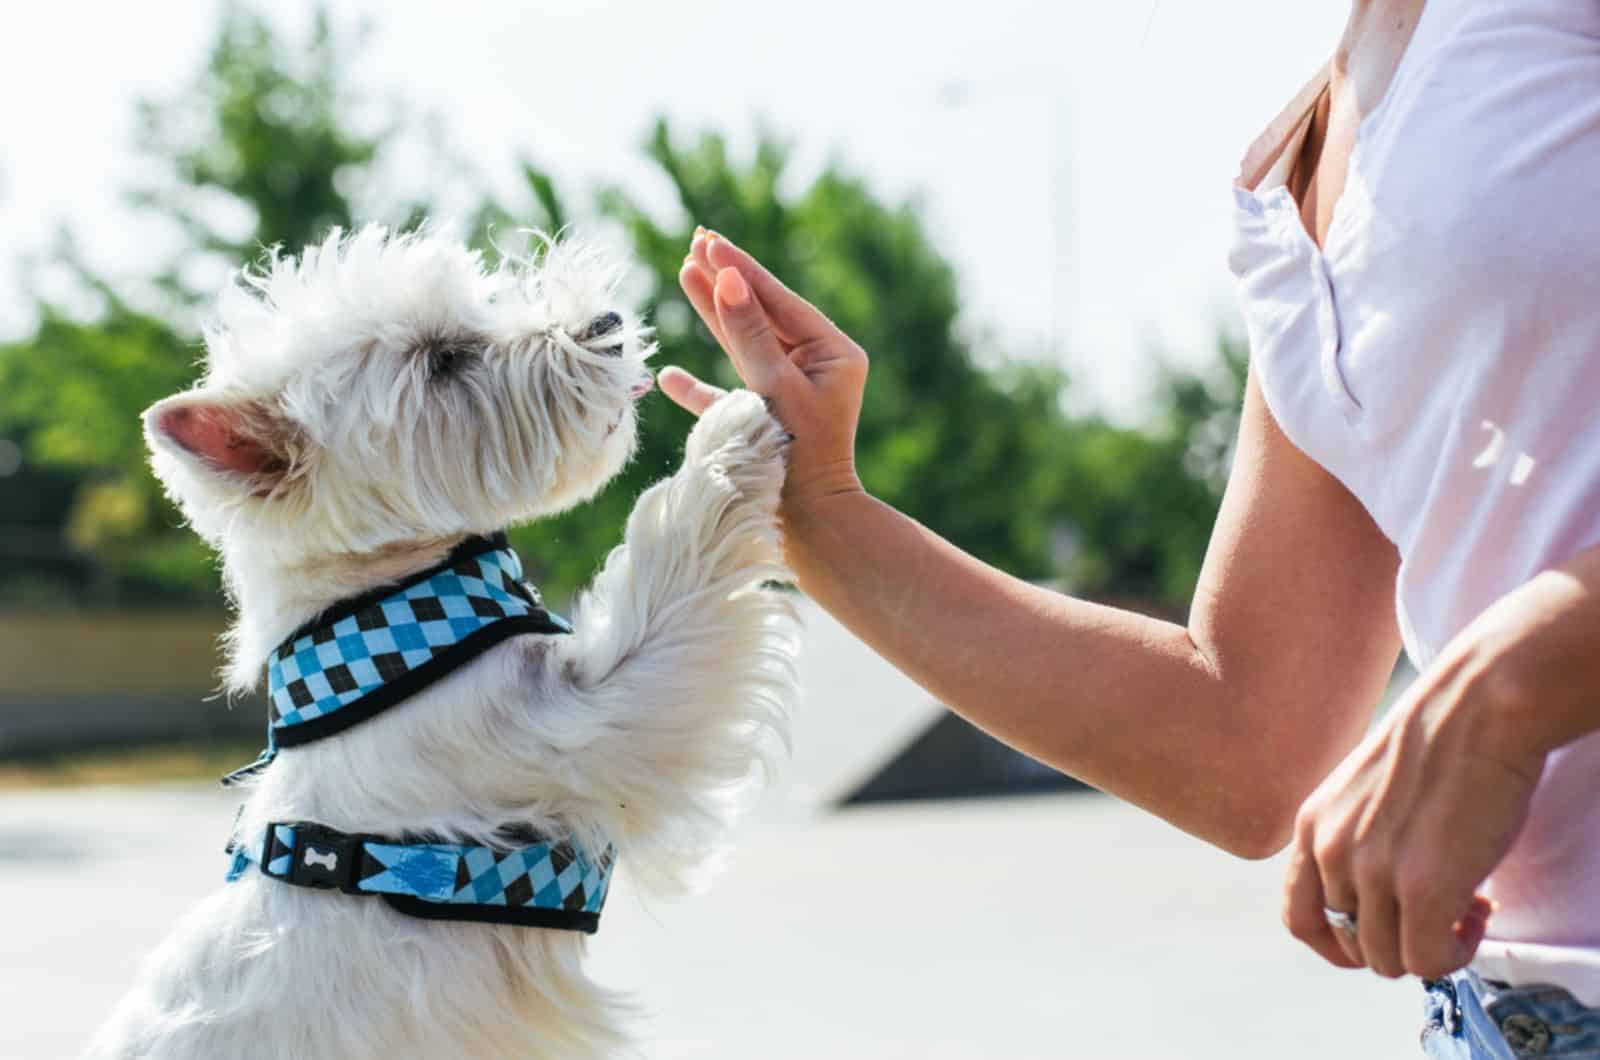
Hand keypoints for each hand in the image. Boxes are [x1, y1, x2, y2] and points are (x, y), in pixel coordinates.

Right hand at [666, 229, 867, 510]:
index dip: (740, 269)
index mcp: (833, 353)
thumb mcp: (775, 388)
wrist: (808, 528)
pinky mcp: (763, 424)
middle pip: (761, 314)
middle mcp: (814, 368)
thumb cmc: (799, 456)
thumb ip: (750, 335)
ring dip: (712, 313)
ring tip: (683, 272)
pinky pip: (726, 396)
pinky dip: (698, 388)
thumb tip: (729, 279)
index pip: (779, 300)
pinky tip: (669, 377)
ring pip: (743, 345)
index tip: (709, 239)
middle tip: (696, 240)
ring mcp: (788, 395)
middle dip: (726, 279)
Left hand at [1282, 600, 1550, 979]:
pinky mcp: (1423, 888)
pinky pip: (1427, 962)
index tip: (1380, 936)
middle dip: (1399, 939)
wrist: (1479, 705)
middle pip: (1349, 944)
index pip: (1298, 917)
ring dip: (1432, 947)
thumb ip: (1355, 837)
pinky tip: (1479, 913)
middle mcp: (1330, 850)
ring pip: (1388, 960)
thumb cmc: (1438, 740)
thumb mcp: (1365, 788)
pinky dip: (1455, 954)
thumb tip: (1376, 900)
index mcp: (1311, 825)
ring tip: (1468, 906)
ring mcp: (1373, 872)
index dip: (1337, 943)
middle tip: (1442, 909)